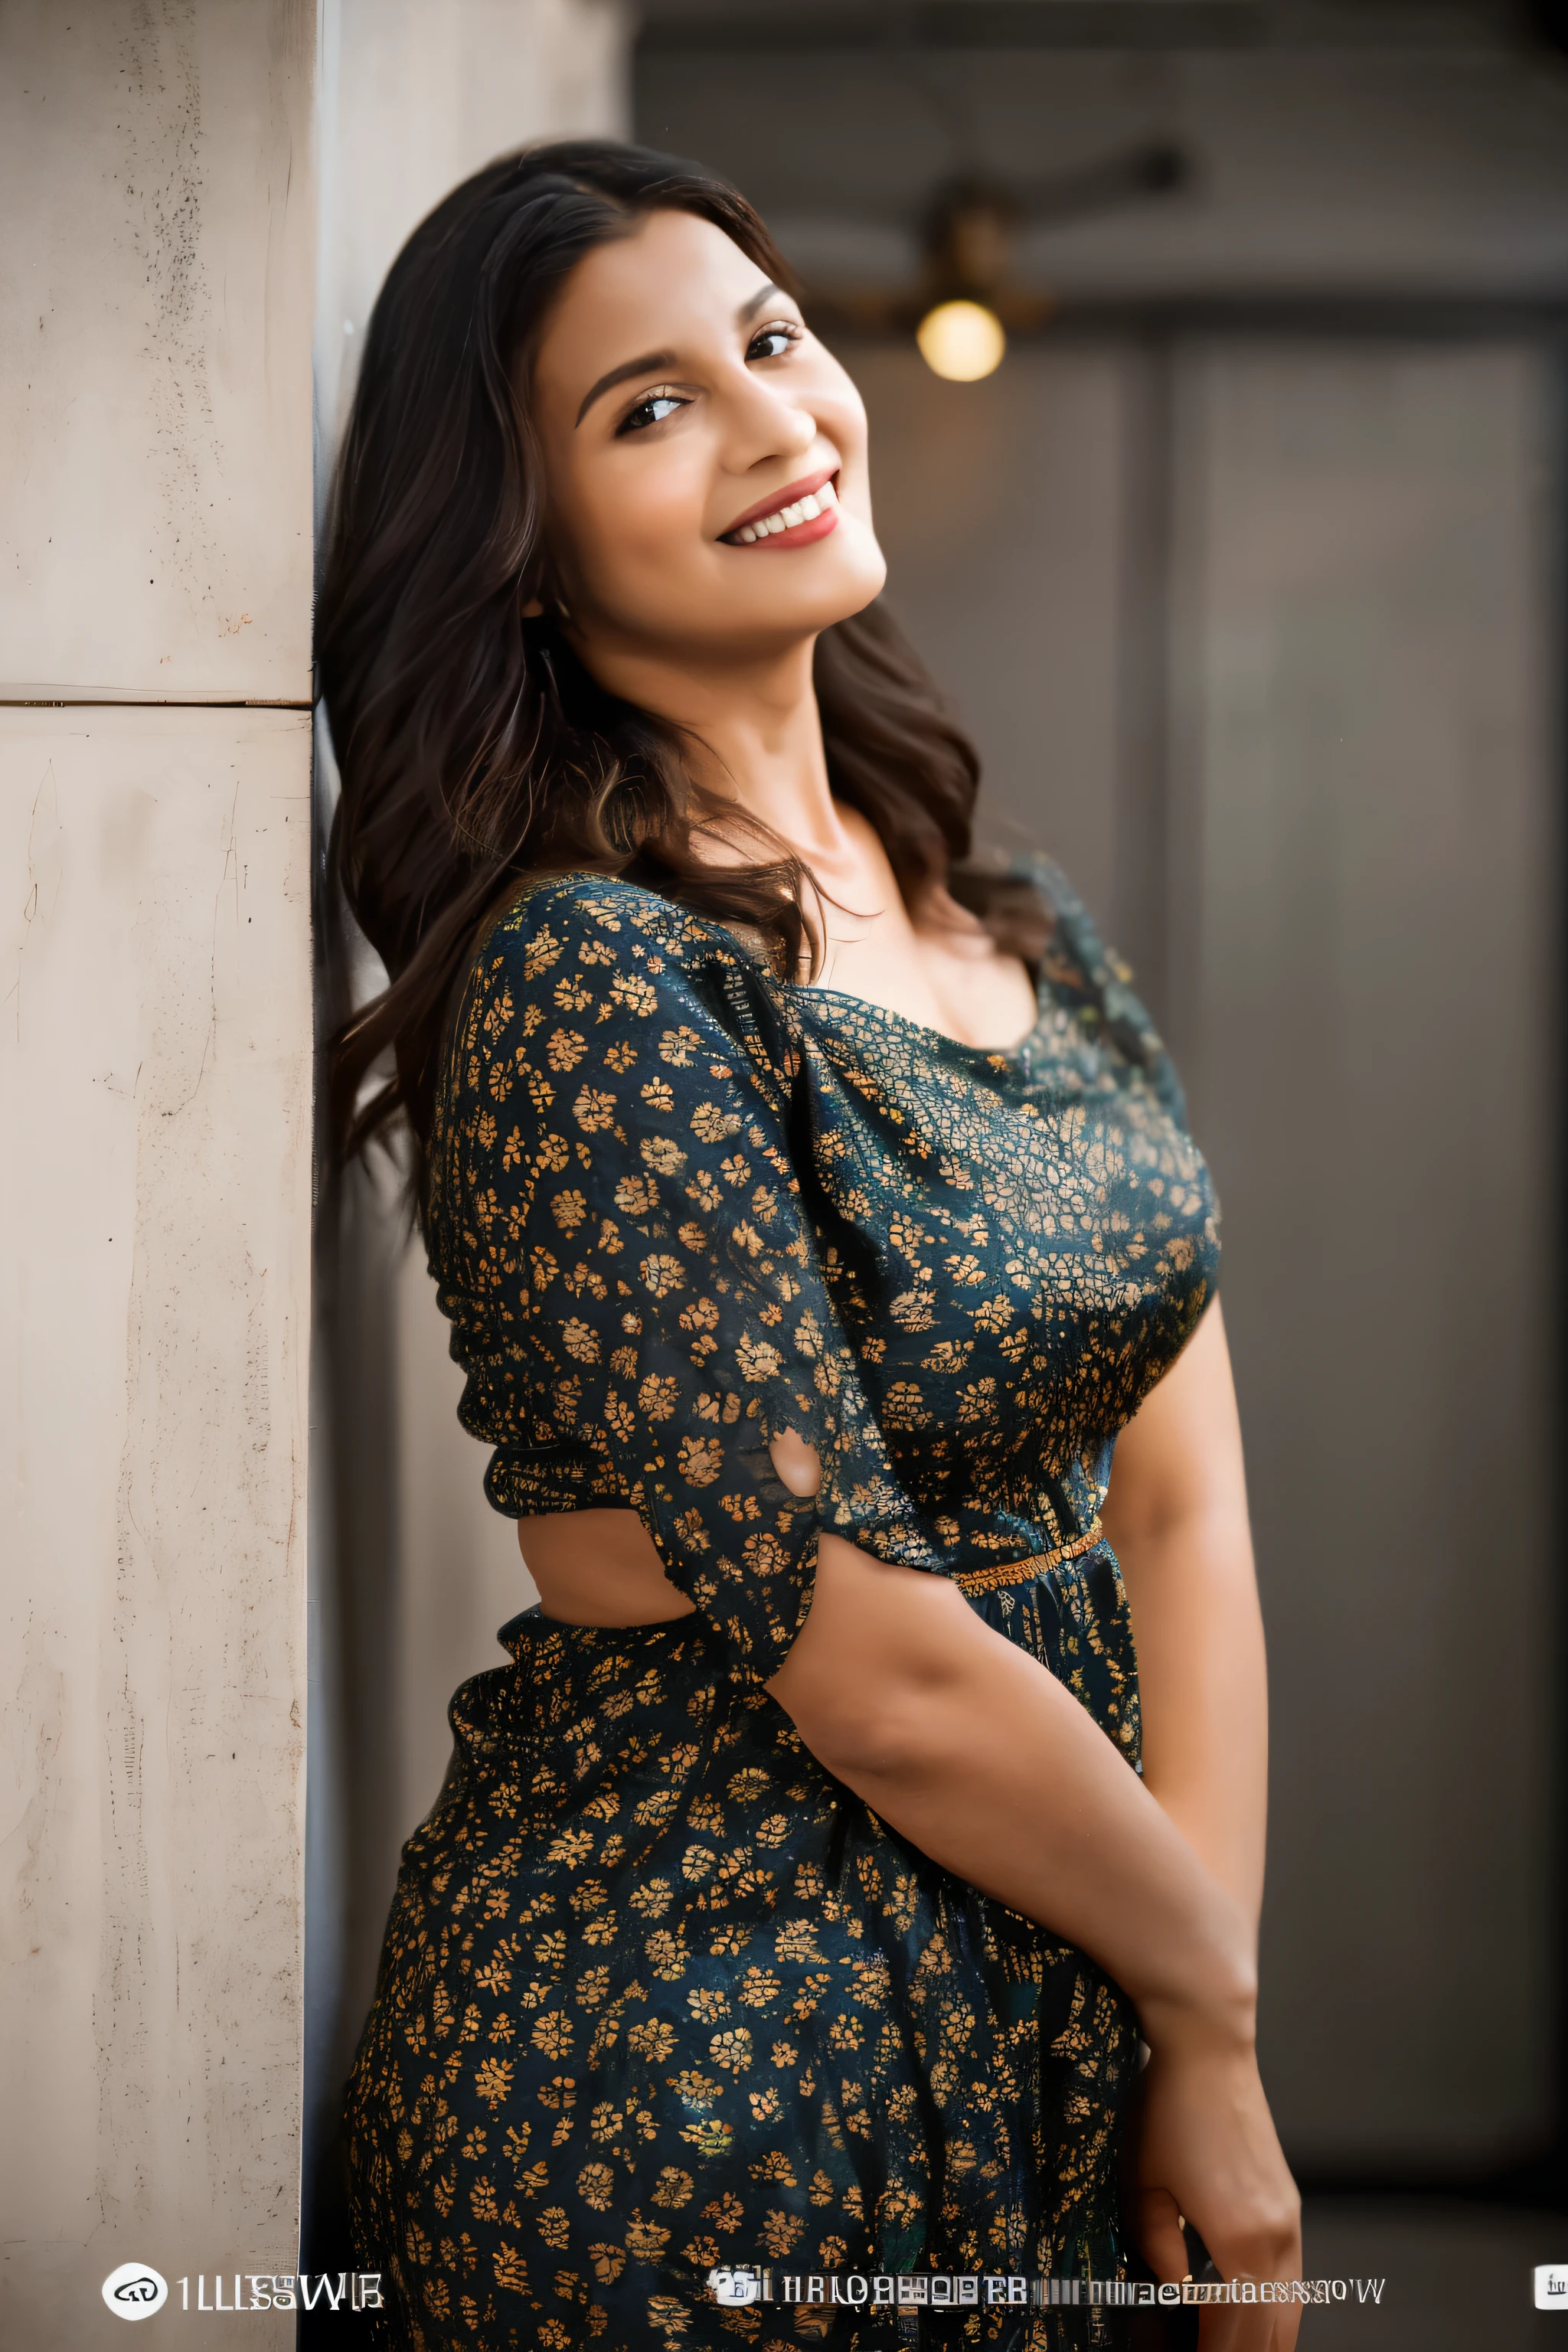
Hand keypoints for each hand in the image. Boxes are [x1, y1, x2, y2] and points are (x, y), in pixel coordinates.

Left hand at [1127, 2013, 1302, 2349]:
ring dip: (1263, 2338)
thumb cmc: (1168, 2106)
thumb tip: (1173, 2292)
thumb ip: (1157, 2250)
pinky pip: (1289, 2276)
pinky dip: (1270, 2306)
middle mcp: (1277, 2237)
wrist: (1209, 2045)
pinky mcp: (1286, 2201)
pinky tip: (1240, 2312)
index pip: (1235, 2337)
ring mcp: (1288, 2219)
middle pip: (1276, 2334)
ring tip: (1223, 2345)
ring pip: (1290, 2309)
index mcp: (1241, 2242)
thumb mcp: (1142, 2183)